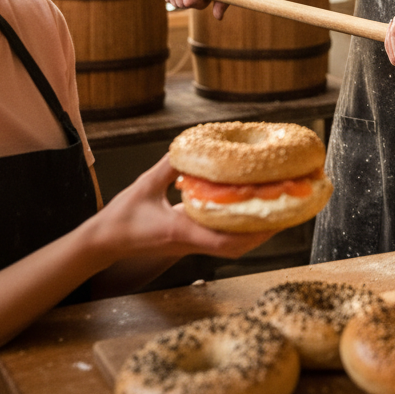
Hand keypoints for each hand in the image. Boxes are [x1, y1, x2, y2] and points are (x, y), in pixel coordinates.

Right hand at [91, 156, 274, 260]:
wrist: (103, 244)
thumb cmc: (121, 216)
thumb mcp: (145, 184)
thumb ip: (169, 165)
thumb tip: (193, 146)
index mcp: (181, 232)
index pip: (222, 239)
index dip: (252, 230)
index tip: (276, 217)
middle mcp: (191, 243)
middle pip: (236, 246)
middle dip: (265, 232)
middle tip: (291, 210)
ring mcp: (191, 246)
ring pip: (232, 246)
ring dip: (257, 232)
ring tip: (280, 212)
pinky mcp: (189, 243)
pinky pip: (222, 240)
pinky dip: (241, 230)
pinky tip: (252, 213)